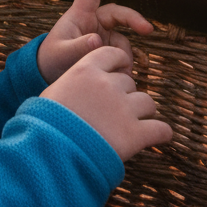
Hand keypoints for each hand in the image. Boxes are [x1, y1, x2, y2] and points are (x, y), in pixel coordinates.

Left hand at [36, 0, 153, 84]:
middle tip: (147, 29)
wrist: (52, 74)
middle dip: (133, 19)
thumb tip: (97, 40)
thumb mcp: (61, 53)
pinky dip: (123, 63)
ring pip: (122, 38)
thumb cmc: (52, 58)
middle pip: (117, 14)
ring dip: (124, 53)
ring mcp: (102, 35)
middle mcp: (93, 22)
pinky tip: (121, 75)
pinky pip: (121, 53)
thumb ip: (77, 47)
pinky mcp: (107, 49)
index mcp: (78, 15)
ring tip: (122, 71)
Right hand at [41, 45, 172, 161]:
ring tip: (133, 126)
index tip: (118, 75)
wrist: (50, 152)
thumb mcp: (54, 93)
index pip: (114, 54)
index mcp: (86, 69)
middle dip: (125, 95)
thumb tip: (77, 90)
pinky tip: (156, 138)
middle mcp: (108, 84)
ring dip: (142, 113)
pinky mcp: (135, 134)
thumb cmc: (45, 124)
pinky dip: (161, 133)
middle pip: (129, 82)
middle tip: (114, 113)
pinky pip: (161, 129)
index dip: (119, 65)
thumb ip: (73, 84)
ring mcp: (123, 108)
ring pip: (148, 102)